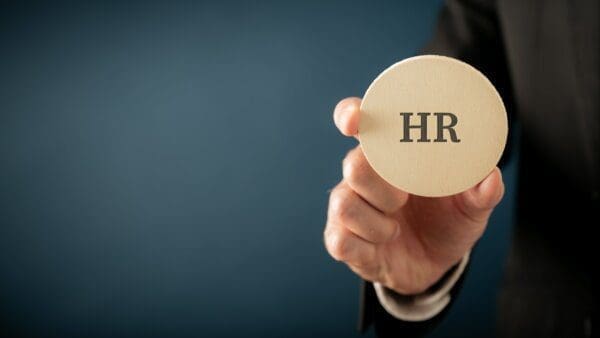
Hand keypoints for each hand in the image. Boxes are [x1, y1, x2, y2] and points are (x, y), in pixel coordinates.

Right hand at [324, 97, 504, 294]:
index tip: (356, 120)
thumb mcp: (470, 208)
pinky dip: (365, 245)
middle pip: (353, 164)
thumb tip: (491, 176)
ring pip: (344, 204)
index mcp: (390, 156)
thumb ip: (480, 191)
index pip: (358, 124)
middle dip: (382, 185)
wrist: (434, 264)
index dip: (350, 115)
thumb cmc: (446, 221)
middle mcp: (363, 177)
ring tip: (395, 229)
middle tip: (404, 199)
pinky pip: (340, 240)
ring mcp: (349, 208)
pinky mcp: (343, 240)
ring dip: (376, 222)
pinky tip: (381, 245)